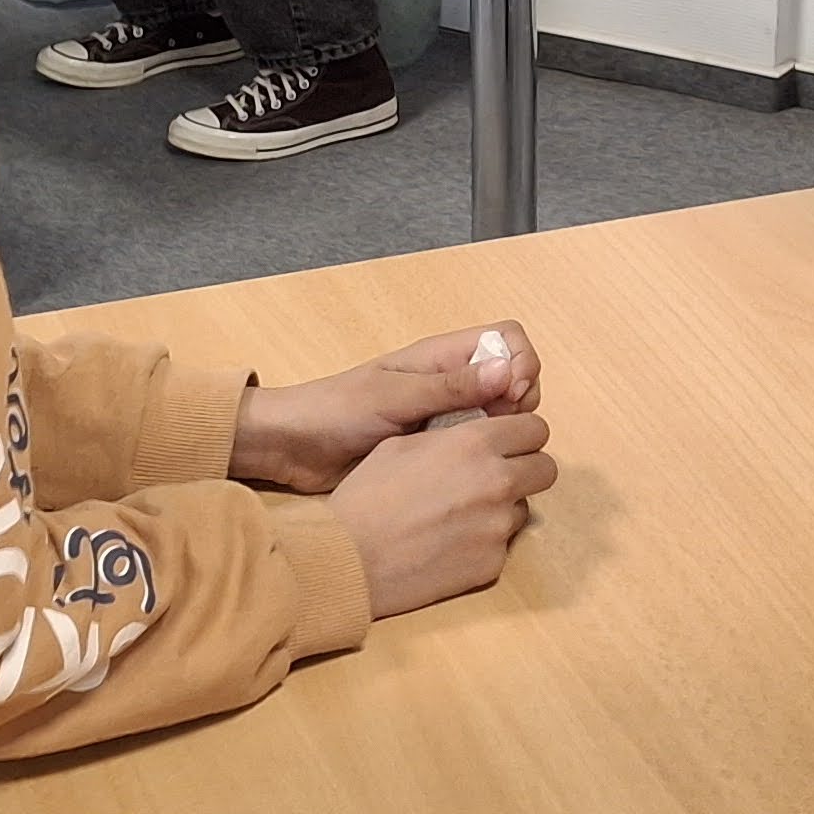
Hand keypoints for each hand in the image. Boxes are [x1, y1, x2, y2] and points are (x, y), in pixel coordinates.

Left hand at [234, 322, 537, 491]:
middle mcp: (451, 383)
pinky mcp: (436, 450)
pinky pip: (476, 448)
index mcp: (441, 357)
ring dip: (505, 431)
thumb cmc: (335, 410)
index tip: (511, 395)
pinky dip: (485, 456)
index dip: (521, 362)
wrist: (293, 448)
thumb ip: (450, 387)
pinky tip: (472, 473)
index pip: (507, 339)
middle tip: (498, 430)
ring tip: (483, 453)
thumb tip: (509, 369)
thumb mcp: (393, 397)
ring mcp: (445, 417)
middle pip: (514, 377)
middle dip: (520, 401)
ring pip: (501, 416)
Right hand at [323, 413, 556, 617]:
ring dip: (503, 507)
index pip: (535, 428)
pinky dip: (484, 541)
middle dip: (526, 468)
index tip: (508, 443)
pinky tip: (449, 543)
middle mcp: (497, 481)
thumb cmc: (366, 497)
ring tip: (461, 514)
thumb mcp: (401, 445)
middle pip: (546, 469)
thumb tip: (472, 433)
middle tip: (496, 476)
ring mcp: (498, 526)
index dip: (521, 435)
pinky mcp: (493, 563)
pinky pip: (503, 544)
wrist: (350, 559)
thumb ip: (449, 435)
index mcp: (475, 444)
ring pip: (524, 508)